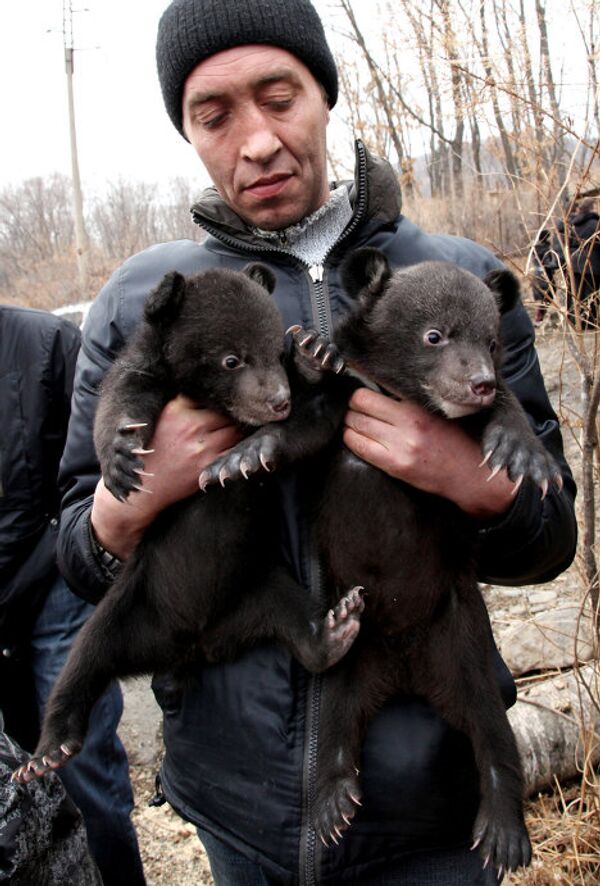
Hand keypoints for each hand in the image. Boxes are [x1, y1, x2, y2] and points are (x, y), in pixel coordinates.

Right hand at [91, 395, 242, 558]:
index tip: (223, 403)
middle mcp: (191, 427)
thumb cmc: (152, 449)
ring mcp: (202, 448)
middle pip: (226, 414)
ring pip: (235, 431)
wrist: (144, 484)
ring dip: (238, 430)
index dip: (218, 400)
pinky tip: (236, 445)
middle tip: (235, 417)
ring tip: (237, 430)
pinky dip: (237, 447)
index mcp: (177, 412)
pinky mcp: (209, 466)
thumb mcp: (160, 418)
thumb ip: (182, 403)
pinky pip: (233, 452)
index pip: (210, 397)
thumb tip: (202, 390)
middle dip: (231, 415)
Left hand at [343, 388, 515, 519]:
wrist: (472, 474)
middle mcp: (410, 423)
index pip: (378, 384)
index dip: (364, 384)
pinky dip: (351, 439)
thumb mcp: (438, 412)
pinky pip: (358, 446)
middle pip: (360, 401)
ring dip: (350, 421)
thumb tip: (379, 387)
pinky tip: (356, 437)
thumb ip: (410, 400)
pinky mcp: (395, 465)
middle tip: (355, 405)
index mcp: (421, 405)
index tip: (358, 383)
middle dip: (353, 402)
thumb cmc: (457, 441)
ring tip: (355, 421)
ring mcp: (400, 445)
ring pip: (354, 423)